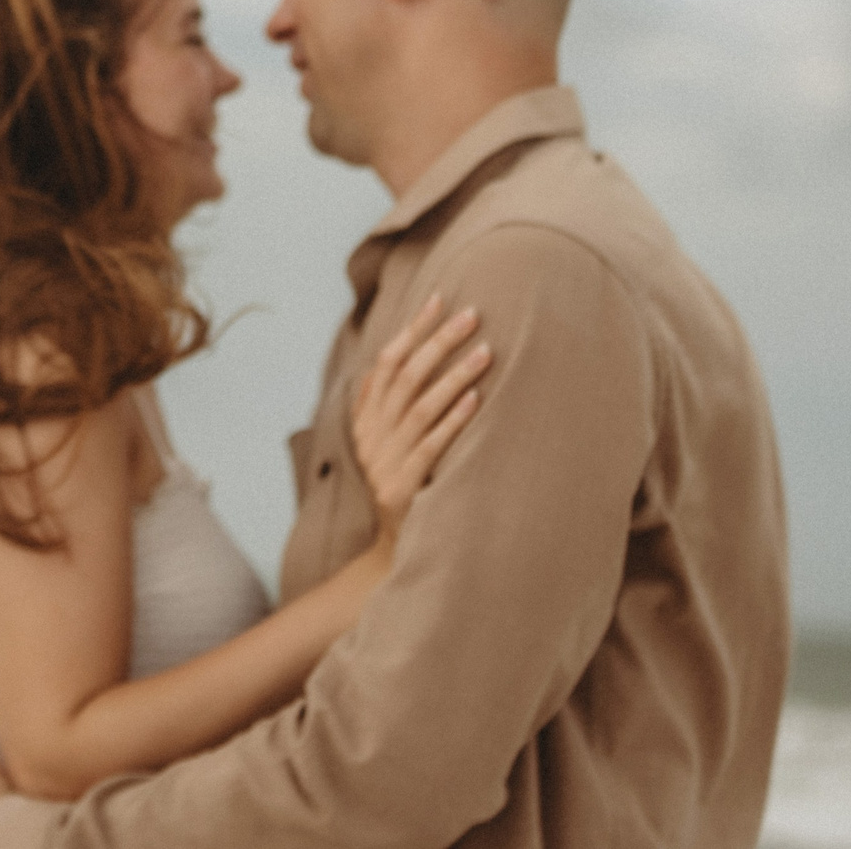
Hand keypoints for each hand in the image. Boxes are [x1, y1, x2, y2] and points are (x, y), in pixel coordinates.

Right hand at [350, 294, 488, 545]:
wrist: (393, 552)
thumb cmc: (402, 487)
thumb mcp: (385, 445)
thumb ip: (384, 407)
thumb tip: (388, 360)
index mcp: (365, 420)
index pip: (387, 361)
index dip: (413, 329)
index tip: (440, 298)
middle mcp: (371, 436)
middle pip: (405, 377)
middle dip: (439, 342)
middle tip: (473, 315)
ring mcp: (384, 462)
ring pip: (420, 407)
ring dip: (454, 375)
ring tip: (485, 350)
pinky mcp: (401, 488)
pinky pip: (430, 446)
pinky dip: (453, 420)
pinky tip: (476, 399)